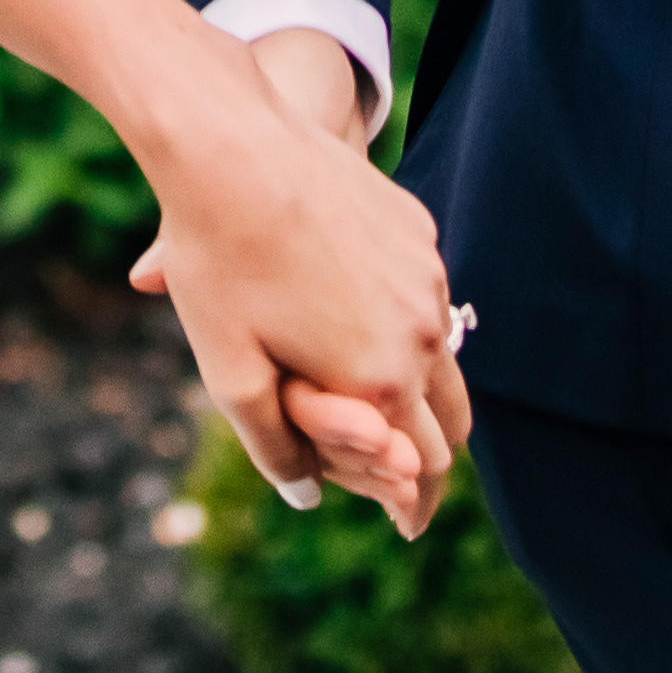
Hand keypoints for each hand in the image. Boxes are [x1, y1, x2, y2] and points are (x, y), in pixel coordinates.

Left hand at [122, 38, 473, 535]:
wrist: (232, 146)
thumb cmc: (219, 262)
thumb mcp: (231, 372)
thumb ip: (274, 446)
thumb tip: (306, 493)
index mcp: (381, 379)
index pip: (422, 467)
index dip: (415, 504)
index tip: (408, 526)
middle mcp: (422, 331)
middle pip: (452, 420)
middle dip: (429, 457)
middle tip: (405, 482)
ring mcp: (426, 275)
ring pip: (444, 355)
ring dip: (423, 388)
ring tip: (392, 409)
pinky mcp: (417, 230)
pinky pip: (424, 295)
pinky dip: (407, 323)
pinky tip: (365, 318)